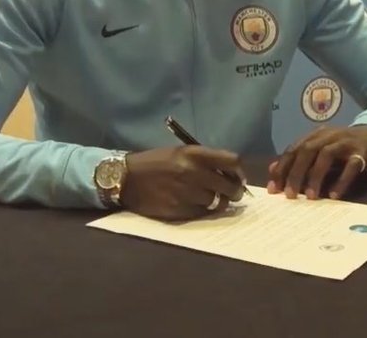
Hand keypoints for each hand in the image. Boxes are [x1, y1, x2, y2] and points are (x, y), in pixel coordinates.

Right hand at [119, 146, 246, 220]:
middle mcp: (193, 173)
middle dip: (235, 192)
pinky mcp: (179, 210)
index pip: (232, 161)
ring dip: (219, 203)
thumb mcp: (180, 152)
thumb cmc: (156, 162)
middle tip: (233, 194)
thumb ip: (205, 160)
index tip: (238, 177)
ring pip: (218, 203)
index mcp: (194, 154)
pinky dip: (204, 211)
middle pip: (230, 186)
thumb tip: (229, 173)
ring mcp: (186, 193)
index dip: (239, 172)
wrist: (126, 178)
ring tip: (213, 200)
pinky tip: (196, 205)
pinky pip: (202, 214)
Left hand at [268, 125, 366, 199]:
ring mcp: (345, 143)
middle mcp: (328, 136)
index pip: (293, 150)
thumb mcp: (319, 149)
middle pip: (306, 151)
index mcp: (315, 135)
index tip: (274, 189)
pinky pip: (351, 166)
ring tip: (310, 197)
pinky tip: (334, 195)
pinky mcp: (362, 153)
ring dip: (315, 176)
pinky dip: (341, 181)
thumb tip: (272, 170)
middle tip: (289, 195)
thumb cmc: (344, 147)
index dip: (282, 168)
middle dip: (295, 173)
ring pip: (326, 156)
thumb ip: (298, 159)